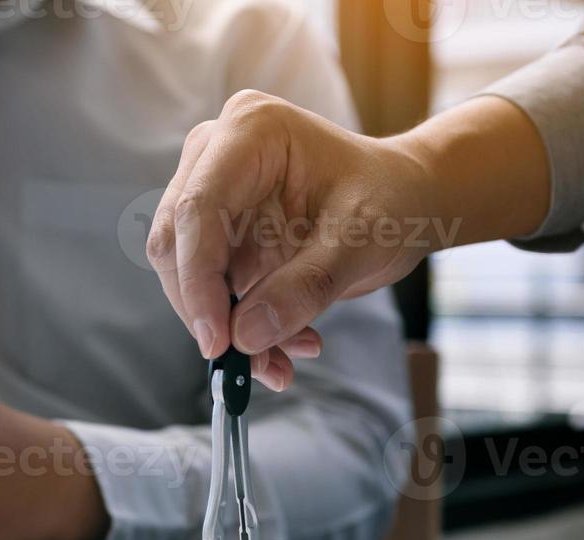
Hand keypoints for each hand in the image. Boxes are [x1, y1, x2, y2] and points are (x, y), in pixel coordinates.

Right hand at [148, 92, 547, 386]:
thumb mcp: (360, 243)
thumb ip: (304, 287)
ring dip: (227, 328)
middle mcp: (217, 156)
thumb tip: (244, 336)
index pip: (198, 210)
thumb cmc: (391, 200)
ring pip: (186, 275)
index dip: (198, 281)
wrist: (405, 202)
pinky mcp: (221, 234)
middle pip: (178, 243)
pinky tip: (287, 347)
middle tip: (247, 363)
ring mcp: (214, 194)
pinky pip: (210, 292)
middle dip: (207, 311)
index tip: (218, 342)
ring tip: (282, 362)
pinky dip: (242, 328)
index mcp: (249, 132)